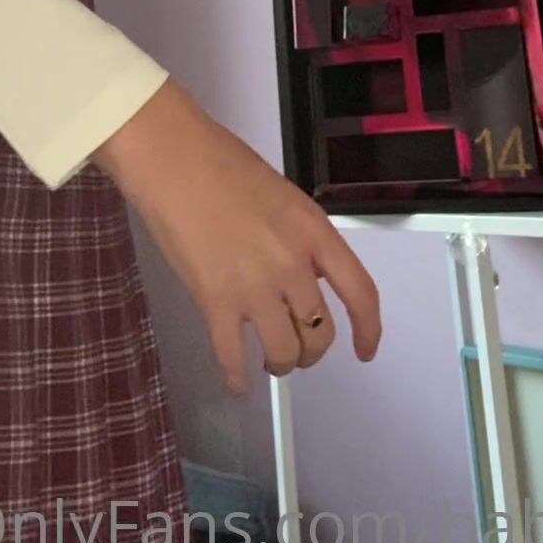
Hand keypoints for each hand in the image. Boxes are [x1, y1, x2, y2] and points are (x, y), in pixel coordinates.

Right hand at [93, 79, 379, 392]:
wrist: (173, 158)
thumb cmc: (222, 164)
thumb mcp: (282, 197)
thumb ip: (300, 240)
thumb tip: (304, 277)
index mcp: (314, 231)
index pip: (360, 292)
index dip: (369, 329)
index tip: (365, 351)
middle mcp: (292, 265)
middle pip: (320, 332)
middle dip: (311, 349)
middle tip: (297, 348)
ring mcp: (254, 287)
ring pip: (284, 353)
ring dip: (280, 363)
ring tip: (269, 360)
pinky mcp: (214, 302)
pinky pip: (233, 358)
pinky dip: (237, 379)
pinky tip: (237, 384)